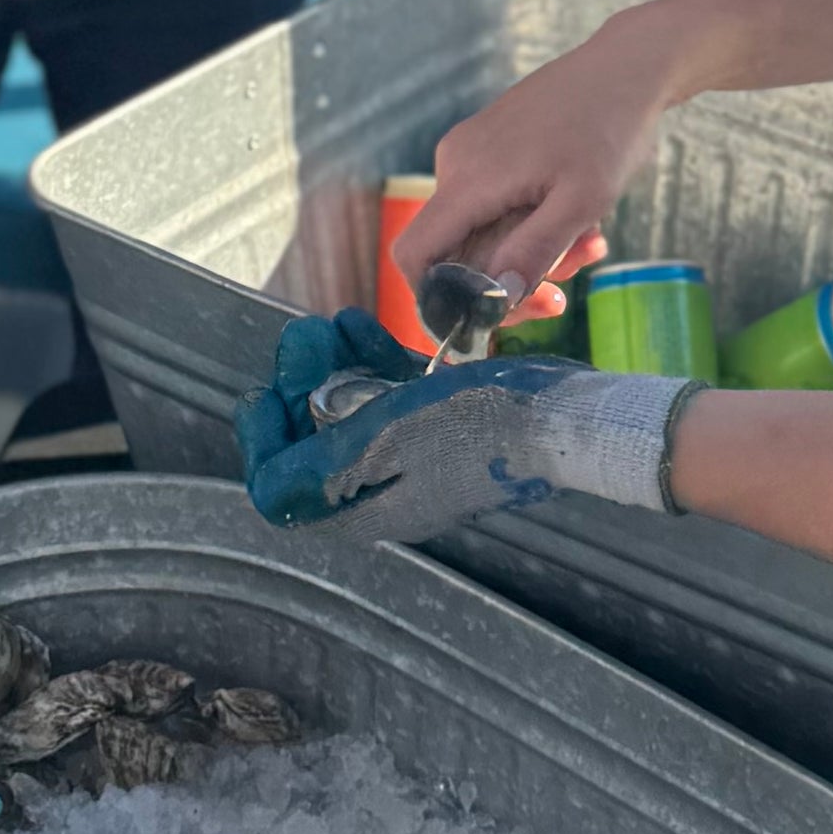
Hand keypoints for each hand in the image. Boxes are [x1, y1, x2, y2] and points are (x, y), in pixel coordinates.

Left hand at [232, 308, 686, 535]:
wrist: (568, 418)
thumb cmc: (480, 427)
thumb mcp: (390, 441)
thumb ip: (323, 467)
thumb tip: (264, 487)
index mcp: (371, 510)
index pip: (287, 493)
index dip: (266, 444)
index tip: (265, 393)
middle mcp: (386, 491)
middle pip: (313, 444)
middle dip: (300, 386)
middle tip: (305, 337)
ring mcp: (415, 457)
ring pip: (348, 412)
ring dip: (331, 364)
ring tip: (332, 323)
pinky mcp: (441, 427)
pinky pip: (389, 397)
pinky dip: (370, 361)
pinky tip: (362, 325)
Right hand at [397, 17, 688, 330]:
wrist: (628, 67)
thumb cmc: (610, 129)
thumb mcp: (583, 201)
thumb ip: (534, 250)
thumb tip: (493, 299)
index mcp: (469, 177)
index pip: (414, 254)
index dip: (437, 300)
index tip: (488, 321)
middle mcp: (457, 164)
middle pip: (455, 252)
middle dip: (509, 280)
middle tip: (564, 292)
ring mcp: (473, 154)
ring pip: (484, 233)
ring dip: (532, 253)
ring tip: (590, 243)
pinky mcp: (492, 149)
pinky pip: (497, 206)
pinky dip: (533, 225)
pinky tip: (580, 219)